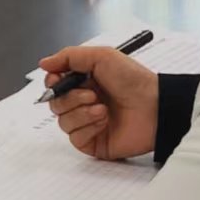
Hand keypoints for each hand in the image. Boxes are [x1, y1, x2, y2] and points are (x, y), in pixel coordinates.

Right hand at [38, 46, 158, 160]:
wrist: (155, 106)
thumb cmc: (134, 80)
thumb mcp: (101, 56)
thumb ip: (69, 56)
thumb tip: (44, 63)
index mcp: (84, 82)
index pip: (54, 85)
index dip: (53, 83)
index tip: (59, 80)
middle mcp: (84, 102)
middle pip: (55, 104)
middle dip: (70, 98)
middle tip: (93, 94)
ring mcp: (88, 124)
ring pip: (62, 122)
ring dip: (82, 113)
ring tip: (103, 109)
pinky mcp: (94, 142)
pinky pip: (75, 138)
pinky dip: (88, 127)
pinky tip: (104, 121)